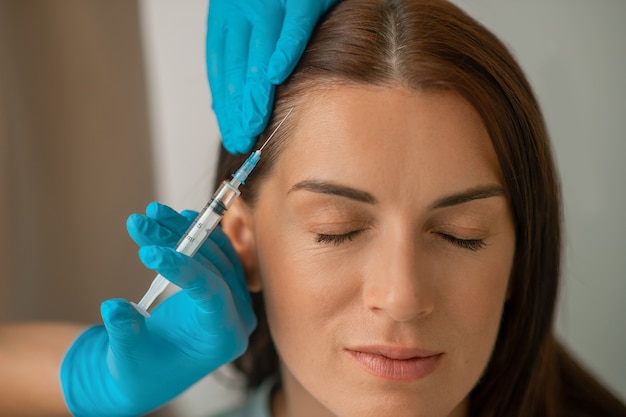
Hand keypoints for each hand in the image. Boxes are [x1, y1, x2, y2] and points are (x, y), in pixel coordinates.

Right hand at [60, 202, 255, 416]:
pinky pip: (218, 252)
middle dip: (175, 241)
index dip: (183, 268)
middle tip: (141, 221)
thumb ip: (125, 332)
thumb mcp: (127, 356)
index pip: (211, 294)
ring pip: (215, 253)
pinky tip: (179, 217)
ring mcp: (235, 298)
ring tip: (152, 213)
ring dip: (183, 230)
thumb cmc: (140, 370)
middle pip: (212, 267)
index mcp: (222, 339)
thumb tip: (113, 307)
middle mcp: (237, 316)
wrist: (151, 373)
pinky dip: (196, 235)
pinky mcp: (226, 285)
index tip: (149, 252)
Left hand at [206, 0, 338, 153]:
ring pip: (258, 50)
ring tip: (253, 123)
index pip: (220, 67)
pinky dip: (284, 50)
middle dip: (237, 106)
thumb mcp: (251, 17)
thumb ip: (245, 51)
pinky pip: (292, 26)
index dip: (225, 103)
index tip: (231, 132)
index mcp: (226, 15)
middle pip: (235, 65)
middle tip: (241, 138)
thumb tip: (235, 99)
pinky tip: (277, 76)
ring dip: (255, 90)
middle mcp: (242, 6)